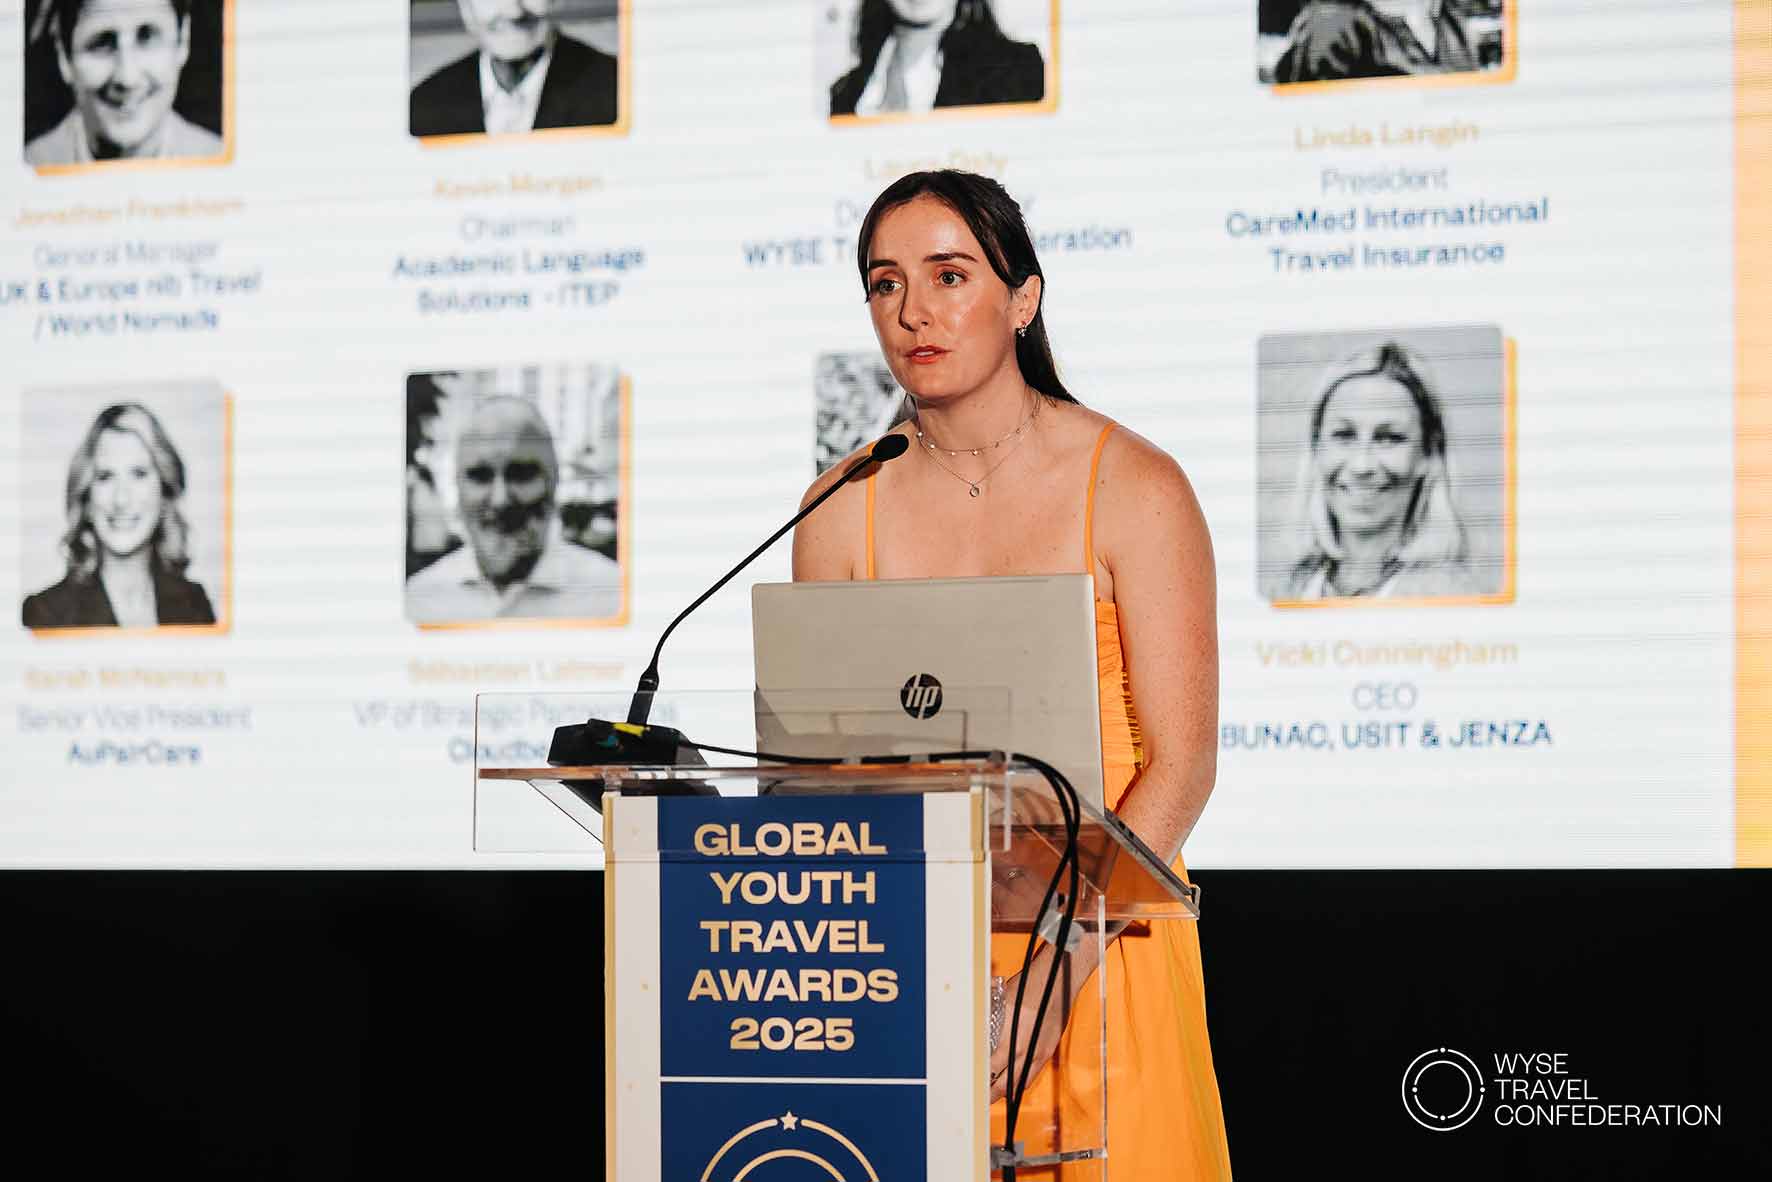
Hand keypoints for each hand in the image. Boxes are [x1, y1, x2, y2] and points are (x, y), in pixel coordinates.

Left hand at [988, 943, 1089, 1102]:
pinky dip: (1021, 1081)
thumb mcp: (1001, 1002)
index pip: (991, 1070)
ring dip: (1007, 1090)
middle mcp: (1026, 1050)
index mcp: (1012, 1038)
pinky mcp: (1048, 1052)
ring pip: (1021, 1084)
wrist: (1057, 980)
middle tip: (981, 1097)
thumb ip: (990, 1021)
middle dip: (992, 1094)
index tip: (972, 1083)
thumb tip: (976, 1032)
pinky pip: (1033, 1075)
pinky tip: (1014, 1080)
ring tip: (994, 1093)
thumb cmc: (1028, 987)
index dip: (981, 1079)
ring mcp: (1039, 1053)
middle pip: (1006, 1085)